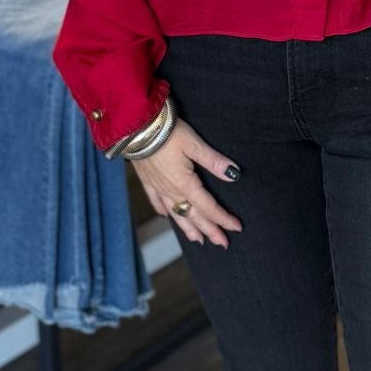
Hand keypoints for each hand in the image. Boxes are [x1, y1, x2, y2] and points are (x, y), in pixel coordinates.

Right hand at [128, 116, 242, 248]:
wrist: (133, 127)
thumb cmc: (165, 132)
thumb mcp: (193, 144)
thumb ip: (213, 161)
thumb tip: (234, 174)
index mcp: (185, 184)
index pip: (209, 207)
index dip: (223, 218)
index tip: (236, 228)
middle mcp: (171, 190)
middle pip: (193, 215)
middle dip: (209, 230)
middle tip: (222, 243)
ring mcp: (157, 187)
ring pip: (175, 213)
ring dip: (188, 228)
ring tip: (197, 240)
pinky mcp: (146, 180)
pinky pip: (156, 201)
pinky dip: (163, 210)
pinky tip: (166, 216)